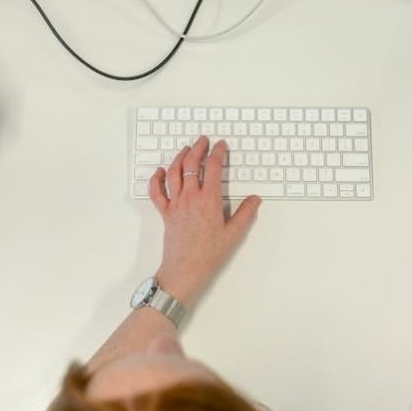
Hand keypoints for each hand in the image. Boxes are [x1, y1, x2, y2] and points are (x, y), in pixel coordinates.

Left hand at [149, 136, 261, 307]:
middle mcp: (190, 197)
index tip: (221, 145)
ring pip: (174, 173)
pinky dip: (156, 179)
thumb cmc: (209, 254)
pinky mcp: (165, 213)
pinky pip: (156, 192)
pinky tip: (160, 171)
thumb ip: (245, 214)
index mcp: (208, 200)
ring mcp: (175, 204)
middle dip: (198, 148)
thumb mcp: (234, 234)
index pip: (212, 167)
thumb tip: (255, 199)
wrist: (185, 270)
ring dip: (179, 157)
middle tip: (203, 140)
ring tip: (186, 149)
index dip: (217, 152)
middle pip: (191, 164)